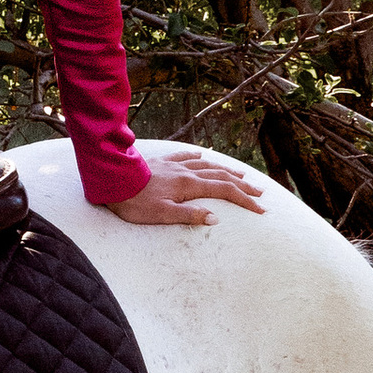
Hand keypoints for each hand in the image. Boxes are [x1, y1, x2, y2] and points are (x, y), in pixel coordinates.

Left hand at [107, 148, 266, 228]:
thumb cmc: (134, 202)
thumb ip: (189, 215)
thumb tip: (215, 218)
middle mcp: (186, 171)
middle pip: (221, 176)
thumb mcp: (161, 215)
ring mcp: (174, 164)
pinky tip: (202, 154)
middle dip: (242, 185)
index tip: (260, 208)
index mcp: (189, 185)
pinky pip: (185, 155)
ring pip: (207, 164)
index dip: (244, 200)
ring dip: (226, 169)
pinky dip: (198, 155)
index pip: (224, 191)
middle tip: (260, 192)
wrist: (112, 181)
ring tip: (240, 174)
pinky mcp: (162, 162)